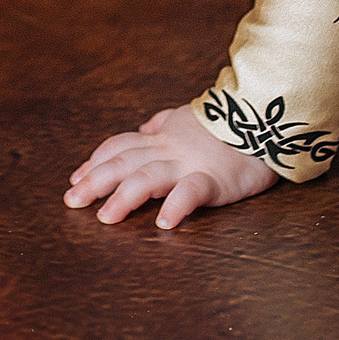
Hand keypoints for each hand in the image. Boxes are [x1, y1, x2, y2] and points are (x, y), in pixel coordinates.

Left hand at [65, 106, 277, 228]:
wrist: (267, 116)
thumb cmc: (231, 123)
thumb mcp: (190, 116)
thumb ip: (164, 123)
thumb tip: (143, 128)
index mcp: (163, 137)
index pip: (121, 147)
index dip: (96, 161)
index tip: (76, 178)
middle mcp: (169, 150)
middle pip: (124, 162)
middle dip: (95, 182)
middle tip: (71, 201)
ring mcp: (190, 164)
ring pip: (149, 177)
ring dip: (124, 197)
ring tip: (105, 217)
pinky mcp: (215, 180)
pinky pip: (193, 191)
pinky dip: (176, 205)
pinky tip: (163, 223)